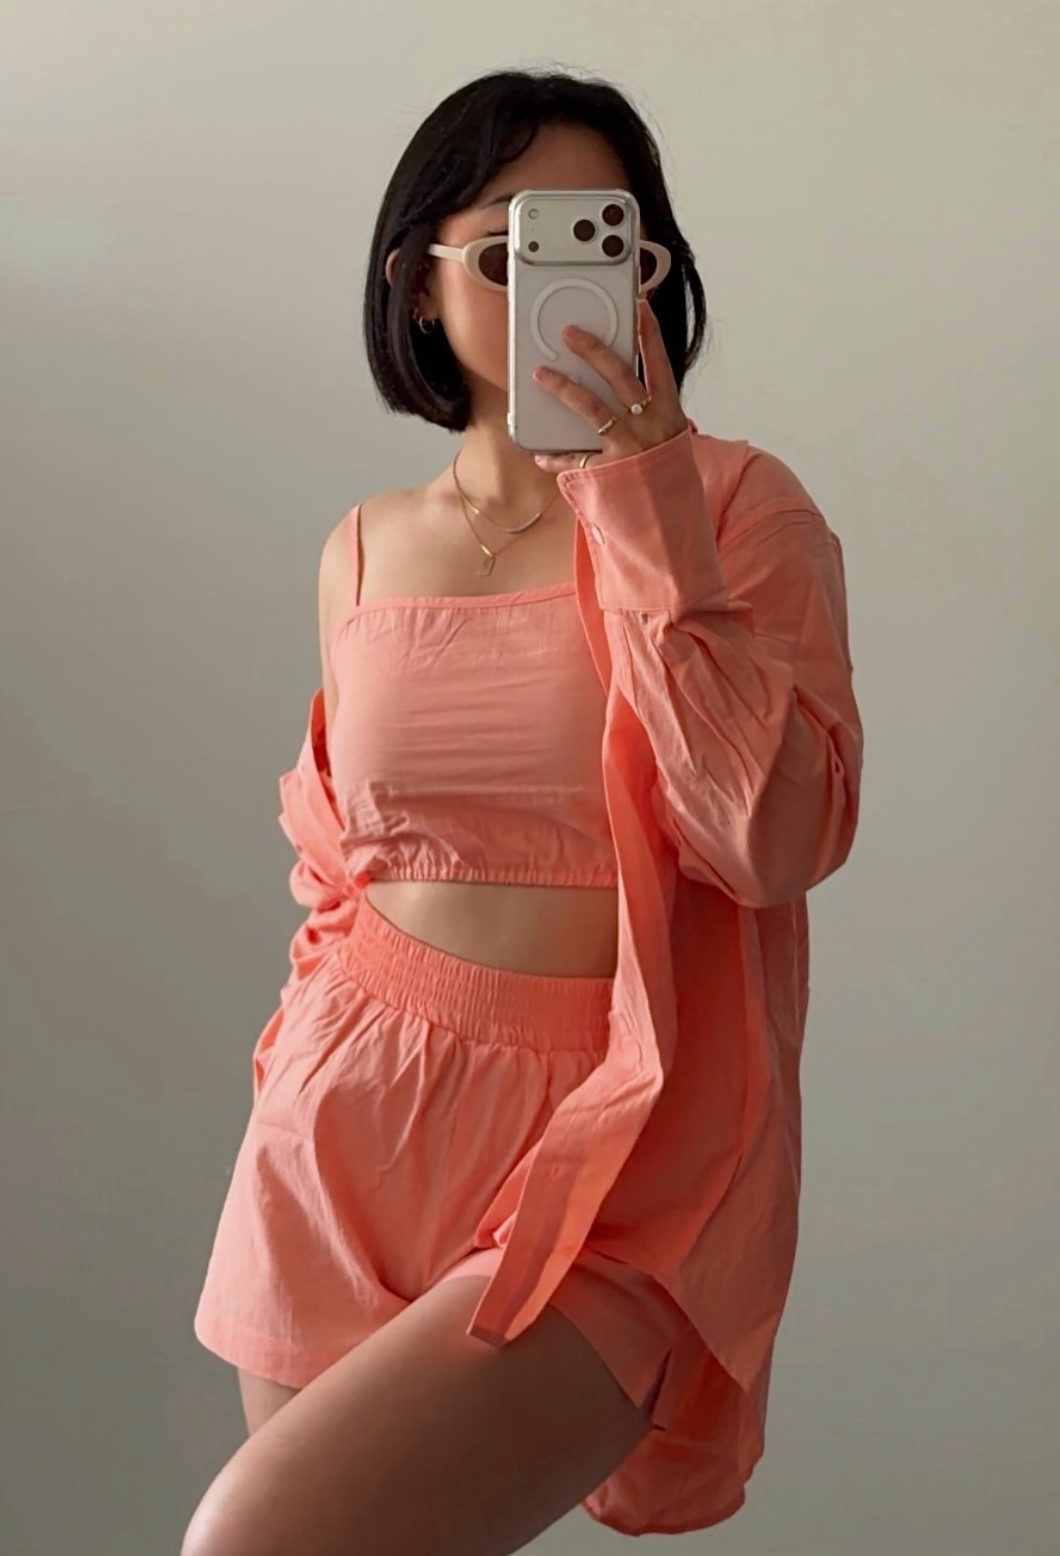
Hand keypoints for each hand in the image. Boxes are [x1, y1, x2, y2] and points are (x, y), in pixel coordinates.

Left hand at [529, 296, 688, 472]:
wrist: (672, 531)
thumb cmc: (669, 486)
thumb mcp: (670, 447)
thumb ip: (651, 420)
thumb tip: (622, 396)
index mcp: (670, 416)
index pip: (660, 365)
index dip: (650, 334)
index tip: (639, 306)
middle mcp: (650, 426)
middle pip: (618, 377)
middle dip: (592, 350)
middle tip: (570, 333)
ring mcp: (628, 447)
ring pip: (591, 407)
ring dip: (563, 387)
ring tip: (541, 375)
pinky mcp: (607, 472)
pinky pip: (574, 460)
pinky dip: (555, 458)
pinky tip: (540, 454)